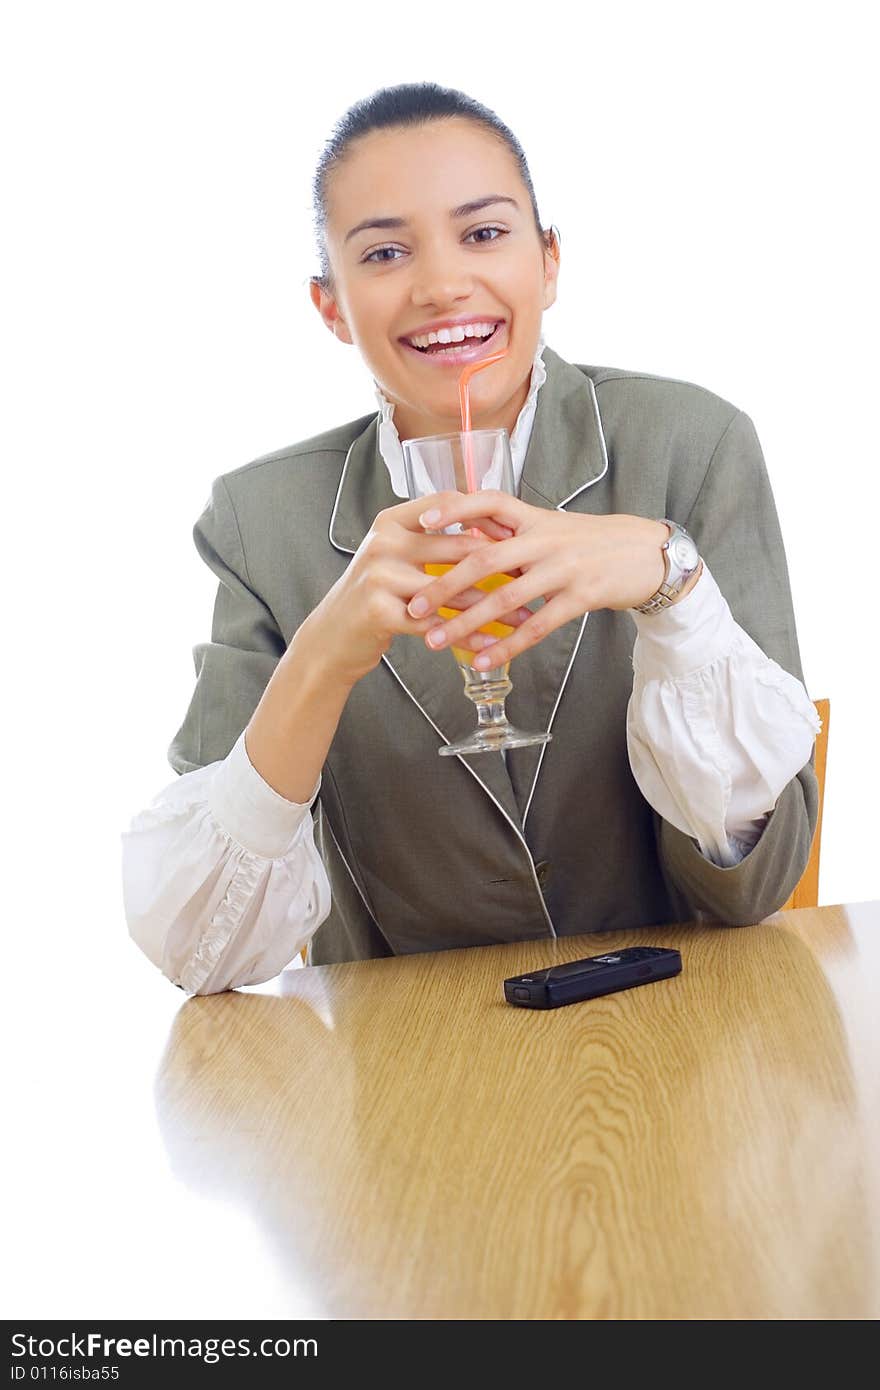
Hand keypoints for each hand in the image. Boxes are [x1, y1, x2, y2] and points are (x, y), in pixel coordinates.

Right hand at [303, 495, 533, 686]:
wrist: (331, 637)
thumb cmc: (373, 597)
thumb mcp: (394, 558)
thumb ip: (429, 543)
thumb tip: (486, 535)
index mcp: (391, 522)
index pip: (447, 503)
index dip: (485, 516)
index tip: (516, 530)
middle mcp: (385, 543)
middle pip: (457, 548)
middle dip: (501, 565)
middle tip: (532, 576)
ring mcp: (380, 576)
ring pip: (452, 590)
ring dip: (492, 606)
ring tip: (521, 616)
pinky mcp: (380, 611)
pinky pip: (436, 624)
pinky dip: (467, 635)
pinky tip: (490, 642)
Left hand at [406, 492, 685, 668]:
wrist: (647, 554)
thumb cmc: (590, 542)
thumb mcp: (551, 529)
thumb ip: (511, 535)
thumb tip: (463, 541)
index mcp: (534, 518)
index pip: (489, 501)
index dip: (455, 507)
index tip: (421, 521)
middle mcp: (545, 539)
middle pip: (485, 558)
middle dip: (444, 584)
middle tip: (413, 606)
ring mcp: (564, 568)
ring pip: (506, 596)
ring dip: (467, 622)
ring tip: (436, 642)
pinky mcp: (582, 596)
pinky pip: (538, 625)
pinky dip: (507, 645)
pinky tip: (484, 660)